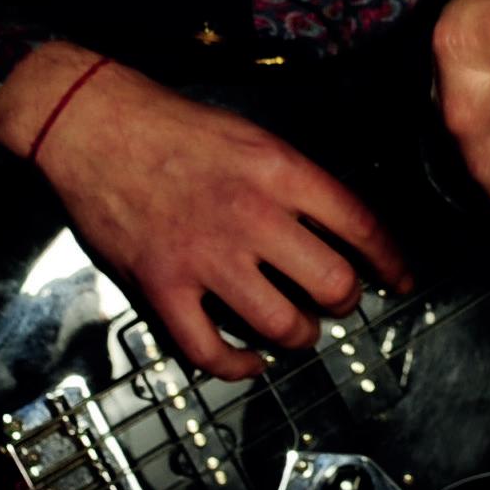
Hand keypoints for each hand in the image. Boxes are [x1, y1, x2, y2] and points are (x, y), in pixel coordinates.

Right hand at [0, 43, 407, 379]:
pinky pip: (210, 351)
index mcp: (278, 170)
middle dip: (343, 302)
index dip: (391, 262)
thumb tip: (331, 224)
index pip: (361, 226)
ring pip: (283, 325)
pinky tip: (246, 360)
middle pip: (333, 284)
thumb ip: (290, 179)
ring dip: (297, 336)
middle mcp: (251, 216)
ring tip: (293, 329)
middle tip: (334, 301)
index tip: (399, 279)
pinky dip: (236, 366)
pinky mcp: (163, 285)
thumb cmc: (166, 123)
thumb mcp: (247, 133)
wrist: (90, 122)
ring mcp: (206, 255)